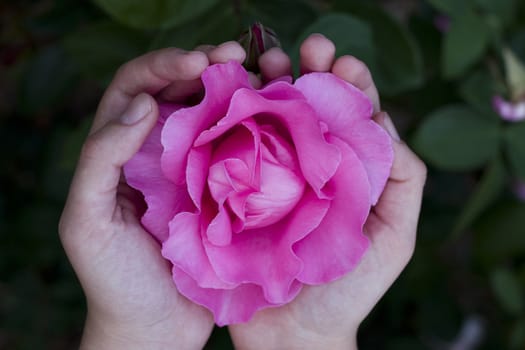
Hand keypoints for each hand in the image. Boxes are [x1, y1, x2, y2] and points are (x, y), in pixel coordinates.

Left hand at [59, 42, 246, 349]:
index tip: (196, 63)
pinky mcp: (225, 192)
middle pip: (179, 92)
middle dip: (205, 65)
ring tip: (262, 73)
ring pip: (213, 115)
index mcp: (122, 152)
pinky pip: (239, 150)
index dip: (162, 67)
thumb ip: (101, 159)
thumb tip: (142, 105)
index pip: (136, 89)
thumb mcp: (86, 221)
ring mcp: (195, 171)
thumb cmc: (115, 280)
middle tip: (236, 56)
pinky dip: (255, 127)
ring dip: (235, 89)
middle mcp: (159, 154)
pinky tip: (274, 116)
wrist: (155, 328)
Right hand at [228, 34, 426, 349]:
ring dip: (271, 87)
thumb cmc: (348, 289)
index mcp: (345, 172)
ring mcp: (269, 177)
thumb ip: (402, 178)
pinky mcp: (237, 192)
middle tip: (308, 48)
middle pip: (308, 110)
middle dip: (309, 74)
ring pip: (270, 121)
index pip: (350, 117)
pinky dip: (235, 120)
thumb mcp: (394, 235)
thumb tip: (382, 121)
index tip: (341, 62)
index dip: (348, 85)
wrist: (293, 335)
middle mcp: (306, 167)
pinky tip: (233, 97)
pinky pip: (236, 148)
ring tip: (269, 61)